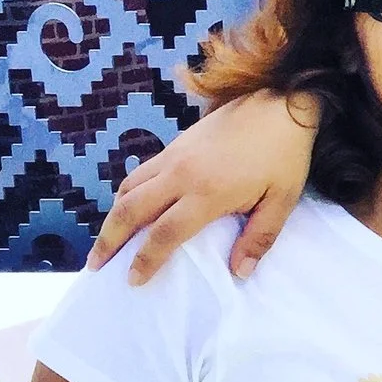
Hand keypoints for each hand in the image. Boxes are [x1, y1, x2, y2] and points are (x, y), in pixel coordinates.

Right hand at [88, 91, 315, 281]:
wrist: (279, 102)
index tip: (134, 280)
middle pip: (130, 211)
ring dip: (112, 216)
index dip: (146, 260)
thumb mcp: (282, 200)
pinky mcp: (175, 144)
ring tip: (106, 240)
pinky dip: (126, 193)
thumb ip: (259, 237)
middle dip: (109, 240)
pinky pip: (140, 172)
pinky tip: (128, 206)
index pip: (165, 234)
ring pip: (128, 188)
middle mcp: (181, 174)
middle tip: (96, 265)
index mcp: (208, 192)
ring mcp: (174, 156)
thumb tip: (240, 272)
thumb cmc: (285, 154)